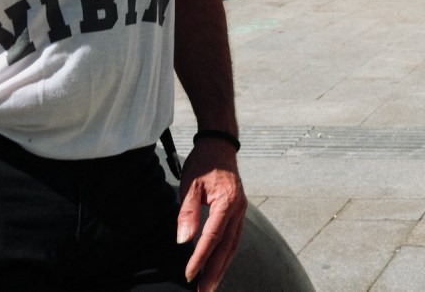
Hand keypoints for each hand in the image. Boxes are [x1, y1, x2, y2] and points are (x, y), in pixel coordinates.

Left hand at [176, 138, 246, 289]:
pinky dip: (226, 255)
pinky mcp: (238, 212)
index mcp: (226, 202)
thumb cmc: (203, 164)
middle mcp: (238, 209)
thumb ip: (187, 212)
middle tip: (203, 291)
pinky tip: (218, 266)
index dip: (200, 258)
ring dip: (222, 268)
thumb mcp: (190, 184)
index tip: (189, 275)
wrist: (220, 146)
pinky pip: (234, 238)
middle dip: (214, 272)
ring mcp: (241, 211)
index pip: (212, 237)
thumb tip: (183, 241)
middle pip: (226, 247)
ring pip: (233, 246)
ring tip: (210, 286)